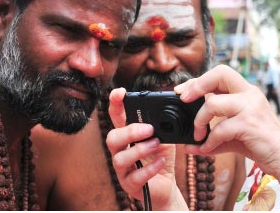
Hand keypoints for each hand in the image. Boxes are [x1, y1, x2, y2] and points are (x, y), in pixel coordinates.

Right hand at [106, 88, 186, 209]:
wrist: (165, 185)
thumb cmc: (161, 157)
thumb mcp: (164, 137)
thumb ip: (162, 124)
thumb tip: (167, 110)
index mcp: (127, 135)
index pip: (116, 117)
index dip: (115, 104)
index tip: (120, 93)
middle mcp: (121, 151)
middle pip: (112, 138)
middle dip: (130, 131)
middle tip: (150, 129)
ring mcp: (123, 169)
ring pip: (119, 158)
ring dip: (139, 150)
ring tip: (156, 144)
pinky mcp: (130, 185)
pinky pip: (135, 177)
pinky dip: (149, 169)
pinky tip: (161, 162)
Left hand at [175, 65, 279, 177]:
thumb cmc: (261, 145)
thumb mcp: (234, 136)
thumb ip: (213, 137)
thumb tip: (188, 146)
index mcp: (247, 92)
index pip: (220, 73)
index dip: (198, 80)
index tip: (183, 92)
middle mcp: (250, 94)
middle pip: (220, 73)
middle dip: (197, 85)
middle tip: (184, 99)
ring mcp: (251, 107)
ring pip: (213, 103)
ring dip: (199, 121)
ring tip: (198, 136)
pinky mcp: (249, 124)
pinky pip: (219, 129)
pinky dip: (209, 142)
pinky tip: (206, 149)